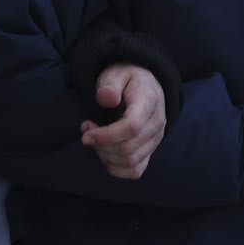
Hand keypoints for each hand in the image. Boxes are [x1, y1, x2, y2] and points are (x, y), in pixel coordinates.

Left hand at [79, 63, 165, 179]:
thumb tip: (107, 98)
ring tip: (95, 139)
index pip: (131, 128)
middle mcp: (157, 122)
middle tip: (87, 131)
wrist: (144, 82)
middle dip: (100, 145)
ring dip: (105, 156)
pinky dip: (116, 168)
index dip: (106, 136)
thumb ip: (110, 85)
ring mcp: (156, 138)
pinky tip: (105, 153)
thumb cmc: (127, 78)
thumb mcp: (116, 74)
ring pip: (130, 161)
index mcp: (149, 101)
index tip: (86, 133)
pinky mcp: (150, 149)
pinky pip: (135, 170)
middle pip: (128, 148)